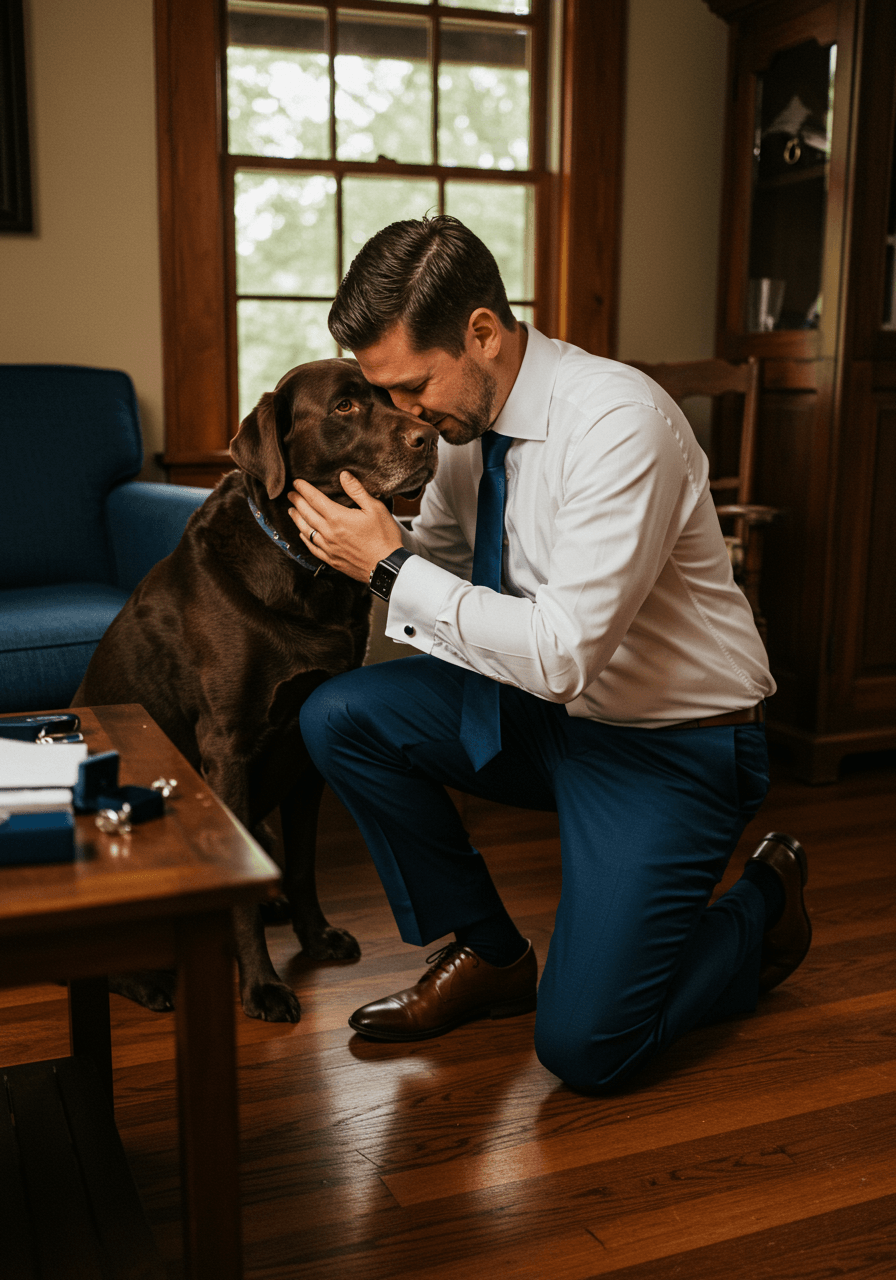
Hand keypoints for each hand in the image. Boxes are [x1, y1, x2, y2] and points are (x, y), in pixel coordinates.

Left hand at [287, 472, 403, 581]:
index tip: (296, 482)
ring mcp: (329, 548)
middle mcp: (329, 532)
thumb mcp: (375, 508)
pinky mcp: (332, 560)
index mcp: (338, 517)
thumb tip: (343, 475)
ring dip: (297, 519)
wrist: (388, 567)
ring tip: (291, 511)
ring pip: (306, 531)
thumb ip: (357, 491)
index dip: (303, 489)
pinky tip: (302, 534)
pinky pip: (312, 548)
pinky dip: (305, 539)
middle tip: (289, 494)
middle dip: (297, 502)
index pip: (314, 499)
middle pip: (306, 514)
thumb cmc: (385, 536)